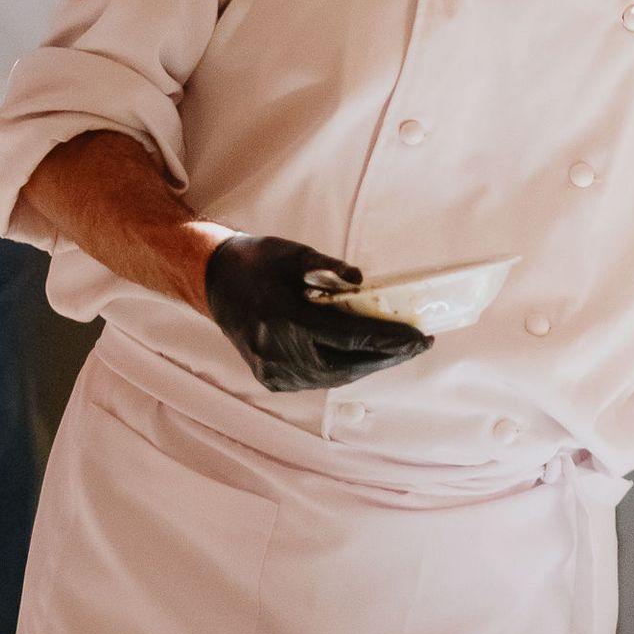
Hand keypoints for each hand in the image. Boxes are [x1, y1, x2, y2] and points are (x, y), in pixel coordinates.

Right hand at [204, 236, 431, 393]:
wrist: (214, 282)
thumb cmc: (257, 262)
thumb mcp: (296, 254)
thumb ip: (331, 268)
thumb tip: (363, 282)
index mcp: (286, 319)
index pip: (351, 336)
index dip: (390, 339)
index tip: (420, 336)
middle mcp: (278, 352)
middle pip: (348, 364)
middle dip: (388, 357)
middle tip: (419, 345)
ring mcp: (272, 371)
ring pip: (334, 377)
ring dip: (369, 365)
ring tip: (398, 351)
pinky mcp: (270, 379)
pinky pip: (317, 378)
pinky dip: (344, 369)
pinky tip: (365, 357)